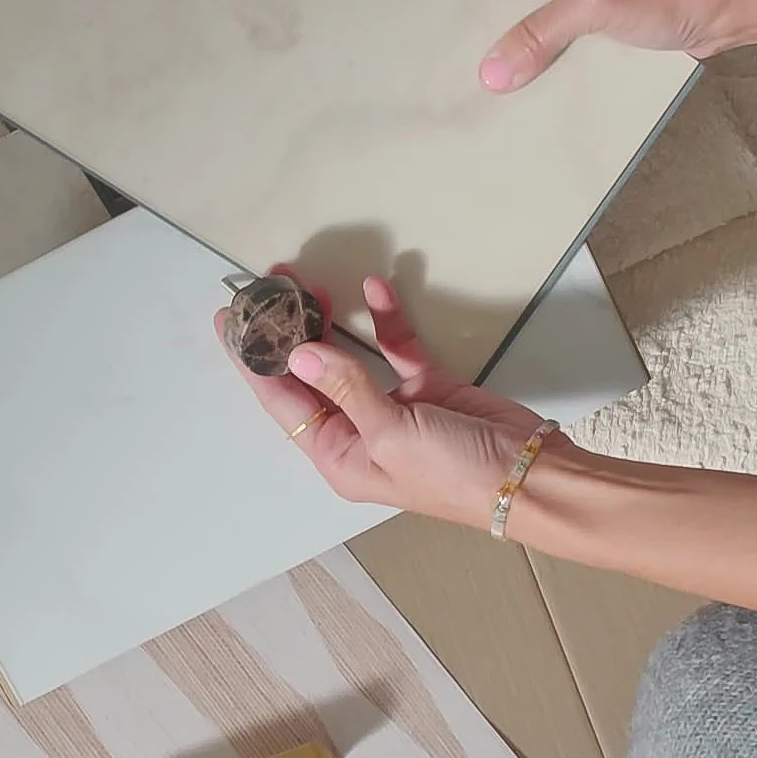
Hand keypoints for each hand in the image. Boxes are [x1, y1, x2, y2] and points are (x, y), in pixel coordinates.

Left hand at [217, 270, 566, 529]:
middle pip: (309, 375)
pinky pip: (397, 346)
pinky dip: (386, 318)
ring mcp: (391, 406)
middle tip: (270, 284)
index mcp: (338, 455)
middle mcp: (357, 431)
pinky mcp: (427, 385)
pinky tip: (374, 287)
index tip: (226, 320)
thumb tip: (297, 355)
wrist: (530, 477)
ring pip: (348, 355)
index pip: (281, 403)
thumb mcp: (391, 434)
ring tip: (306, 280)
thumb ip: (345, 389)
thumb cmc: (453, 473)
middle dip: (288, 331)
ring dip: (328, 320)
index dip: (252, 361)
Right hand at [480, 0, 740, 92]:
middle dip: (509, 36)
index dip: (485, 8)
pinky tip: (545, 85)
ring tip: (511, 84)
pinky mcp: (601, 13)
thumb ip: (541, 33)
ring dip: (535, 55)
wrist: (730, 6)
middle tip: (489, 72)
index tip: (469, 45)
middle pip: (517, 0)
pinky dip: (559, 62)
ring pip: (540, 24)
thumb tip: (495, 68)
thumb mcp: (596, 2)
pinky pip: (564, 40)